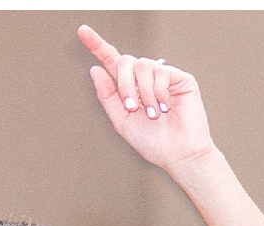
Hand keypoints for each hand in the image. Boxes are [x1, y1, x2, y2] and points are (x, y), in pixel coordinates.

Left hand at [79, 25, 213, 171]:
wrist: (177, 154)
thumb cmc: (152, 142)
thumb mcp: (121, 121)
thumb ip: (107, 96)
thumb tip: (95, 69)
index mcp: (128, 88)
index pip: (111, 61)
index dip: (97, 45)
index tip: (83, 31)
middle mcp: (144, 79)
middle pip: (125, 61)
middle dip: (124, 84)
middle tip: (132, 107)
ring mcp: (163, 77)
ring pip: (143, 65)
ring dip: (144, 93)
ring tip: (153, 114)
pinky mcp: (180, 78)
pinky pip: (162, 72)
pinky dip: (159, 93)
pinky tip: (165, 108)